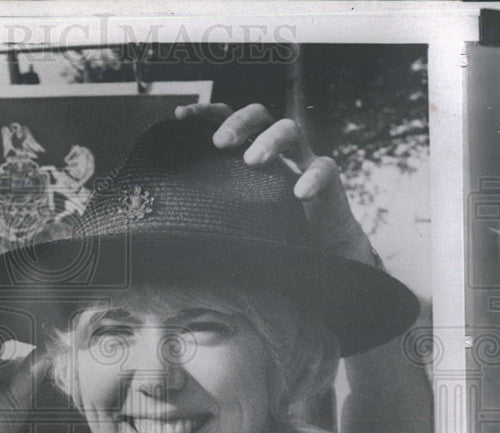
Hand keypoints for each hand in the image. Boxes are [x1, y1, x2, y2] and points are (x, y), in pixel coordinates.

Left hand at [175, 103, 378, 265]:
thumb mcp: (236, 213)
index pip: (227, 118)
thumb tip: (170, 222)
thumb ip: (213, 207)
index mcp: (249, 149)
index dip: (206, 112)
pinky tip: (299, 193)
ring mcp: (302, 159)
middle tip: (219, 144)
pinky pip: (324, 168)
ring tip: (253, 160)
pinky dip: (312, 178)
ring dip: (270, 140)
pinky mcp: (329, 179)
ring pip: (290, 129)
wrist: (317, 252)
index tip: (181, 116)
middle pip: (259, 114)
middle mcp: (275, 147)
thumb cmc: (269, 228)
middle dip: (238, 122)